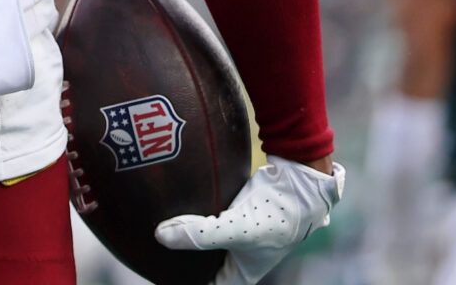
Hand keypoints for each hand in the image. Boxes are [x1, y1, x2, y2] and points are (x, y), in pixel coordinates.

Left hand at [155, 157, 344, 284]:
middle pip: (202, 261)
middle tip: (154, 248)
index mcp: (242, 272)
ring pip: (203, 236)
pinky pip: (207, 213)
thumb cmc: (275, 215)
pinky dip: (192, 211)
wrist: (300, 181)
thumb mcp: (235, 229)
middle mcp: (239, 254)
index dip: (187, 281)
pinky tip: (171, 203)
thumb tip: (160, 235)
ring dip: (185, 232)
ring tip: (156, 226)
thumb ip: (198, 234)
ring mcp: (237, 229)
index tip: (164, 274)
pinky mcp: (234, 207)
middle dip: (181, 257)